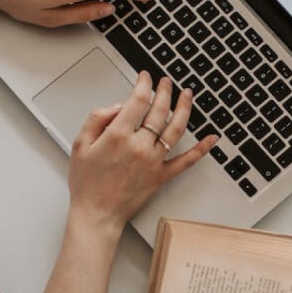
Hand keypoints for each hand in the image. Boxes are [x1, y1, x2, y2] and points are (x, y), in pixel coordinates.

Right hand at [67, 72, 217, 230]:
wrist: (97, 214)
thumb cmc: (86, 183)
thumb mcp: (80, 144)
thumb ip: (97, 119)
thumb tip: (118, 106)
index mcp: (118, 136)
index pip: (138, 100)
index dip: (144, 84)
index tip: (145, 77)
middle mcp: (139, 146)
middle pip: (159, 110)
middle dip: (164, 90)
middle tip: (166, 81)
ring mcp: (153, 161)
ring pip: (176, 128)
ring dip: (184, 108)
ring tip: (187, 95)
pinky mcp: (161, 176)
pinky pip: (186, 160)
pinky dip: (201, 149)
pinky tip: (211, 138)